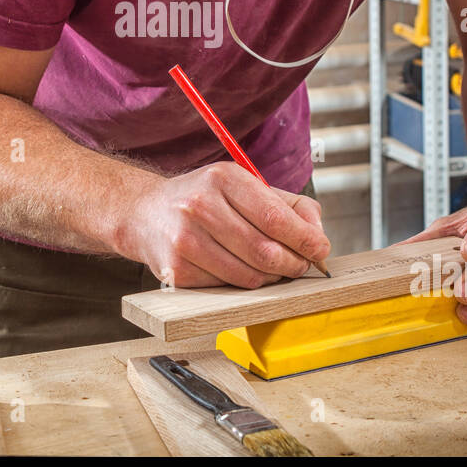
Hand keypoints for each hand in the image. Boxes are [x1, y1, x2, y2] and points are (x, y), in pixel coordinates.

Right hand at [117, 162, 329, 288]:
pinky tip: (239, 270)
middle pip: (265, 251)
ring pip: (248, 275)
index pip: (276, 218)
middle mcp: (201, 206)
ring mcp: (186, 239)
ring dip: (270, 278)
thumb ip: (288, 205)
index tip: (321, 250)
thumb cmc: (204, 199)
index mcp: (224, 178)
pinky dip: (241, 285)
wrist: (145, 213)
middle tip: (300, 265)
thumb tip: (318, 233)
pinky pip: (226, 288)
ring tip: (272, 269)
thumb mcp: (244, 186)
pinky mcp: (177, 269)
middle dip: (293, 264)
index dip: (306, 240)